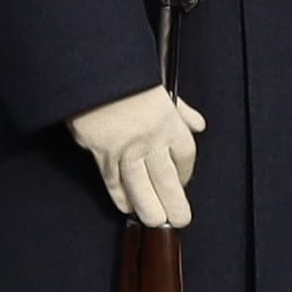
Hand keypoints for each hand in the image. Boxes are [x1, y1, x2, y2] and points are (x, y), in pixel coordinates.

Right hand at [68, 85, 202, 230]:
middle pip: (167, 179)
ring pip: (141, 186)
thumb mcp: (160, 88)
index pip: (185, 156)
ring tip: (154, 221)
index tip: (182, 183)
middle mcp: (151, 138)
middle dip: (174, 202)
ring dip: (149, 207)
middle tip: (179, 219)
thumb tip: (198, 123)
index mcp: (169, 121)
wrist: (93, 70)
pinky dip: (119, 195)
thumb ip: (180, 110)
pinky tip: (125, 206)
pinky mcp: (102, 152)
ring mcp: (126, 147)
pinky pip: (113, 180)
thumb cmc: (126, 77)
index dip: (186, 174)